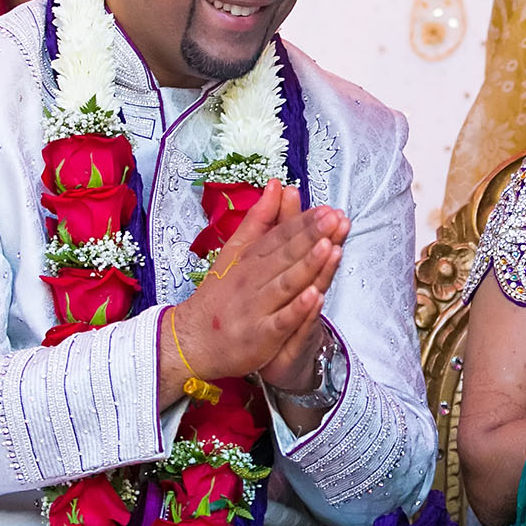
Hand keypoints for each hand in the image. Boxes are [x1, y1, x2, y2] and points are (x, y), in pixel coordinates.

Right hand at [172, 182, 348, 381]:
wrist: (192, 340)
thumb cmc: (219, 296)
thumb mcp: (235, 251)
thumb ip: (258, 219)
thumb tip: (276, 185)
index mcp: (249, 258)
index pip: (280, 236)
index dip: (304, 222)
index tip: (326, 209)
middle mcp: (253, 280)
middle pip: (286, 255)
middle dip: (311, 236)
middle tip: (333, 219)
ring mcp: (257, 308)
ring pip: (286, 283)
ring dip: (308, 265)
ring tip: (328, 247)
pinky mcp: (261, 336)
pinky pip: (281, 321)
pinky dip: (297, 310)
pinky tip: (315, 296)